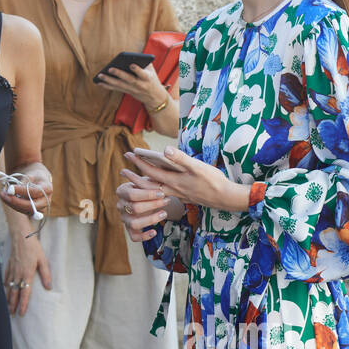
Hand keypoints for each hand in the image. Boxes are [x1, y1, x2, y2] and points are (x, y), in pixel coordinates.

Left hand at [0, 160, 52, 213]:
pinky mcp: (34, 211)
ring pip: (26, 210)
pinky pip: (23, 211)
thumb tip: (12, 190)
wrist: (37, 179)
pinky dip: (13, 205)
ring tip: (2, 194)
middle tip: (3, 195)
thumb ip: (23, 182)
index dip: (21, 191)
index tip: (10, 188)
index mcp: (47, 188)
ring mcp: (41, 208)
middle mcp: (46, 200)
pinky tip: (7, 198)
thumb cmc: (34, 175)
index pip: (35, 192)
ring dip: (12, 204)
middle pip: (31, 206)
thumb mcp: (30, 174)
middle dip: (16, 202)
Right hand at [4, 234, 51, 315]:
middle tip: (11, 314)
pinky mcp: (9, 265)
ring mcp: (12, 270)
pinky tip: (6, 288)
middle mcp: (18, 274)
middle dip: (12, 305)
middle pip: (14, 293)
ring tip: (7, 306)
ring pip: (9, 287)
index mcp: (27, 274)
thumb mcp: (43, 261)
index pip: (25, 293)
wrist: (21, 236)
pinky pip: (6, 278)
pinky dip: (6, 285)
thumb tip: (49, 287)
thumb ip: (46, 275)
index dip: (23, 304)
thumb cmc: (34, 247)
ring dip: (8, 297)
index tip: (21, 313)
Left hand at [94, 62, 170, 112]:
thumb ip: (144, 62)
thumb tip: (132, 55)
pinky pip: (116, 89)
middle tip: (110, 69)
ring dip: (109, 81)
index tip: (131, 65)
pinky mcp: (127, 92)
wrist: (155, 97)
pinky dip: (107, 86)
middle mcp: (140, 85)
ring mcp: (133, 90)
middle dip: (119, 74)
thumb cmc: (152, 79)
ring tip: (100, 75)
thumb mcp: (152, 70)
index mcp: (147, 78)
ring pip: (120, 85)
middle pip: (128, 79)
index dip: (137, 70)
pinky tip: (99, 82)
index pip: (142, 74)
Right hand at [116, 167, 177, 241]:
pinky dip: (144, 236)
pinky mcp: (130, 229)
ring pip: (134, 223)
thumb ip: (151, 172)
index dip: (147, 194)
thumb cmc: (150, 186)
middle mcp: (120, 205)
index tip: (161, 192)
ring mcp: (124, 218)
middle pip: (134, 208)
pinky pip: (134, 237)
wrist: (149, 199)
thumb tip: (164, 153)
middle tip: (167, 201)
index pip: (131, 194)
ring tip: (164, 214)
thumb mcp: (149, 178)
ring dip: (151, 219)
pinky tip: (155, 232)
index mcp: (122, 191)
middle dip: (152, 205)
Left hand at [124, 146, 245, 215]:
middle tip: (123, 170)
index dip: (139, 161)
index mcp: (174, 180)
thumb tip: (165, 150)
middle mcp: (173, 189)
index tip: (129, 153)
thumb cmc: (213, 181)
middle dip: (135, 176)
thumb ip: (181, 158)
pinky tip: (159, 188)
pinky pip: (166, 194)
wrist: (225, 198)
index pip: (151, 171)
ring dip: (145, 185)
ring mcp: (179, 194)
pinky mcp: (185, 197)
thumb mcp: (198, 166)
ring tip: (136, 179)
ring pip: (156, 190)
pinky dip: (157, 191)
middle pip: (149, 183)